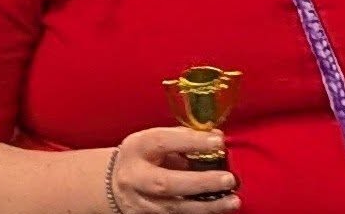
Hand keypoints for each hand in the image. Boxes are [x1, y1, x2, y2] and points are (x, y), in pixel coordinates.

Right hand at [108, 127, 240, 212]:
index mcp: (138, 148)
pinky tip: (217, 210)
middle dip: (201, 183)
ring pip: (173, 208)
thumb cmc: (143, 156)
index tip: (219, 141)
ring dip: (206, 206)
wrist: (112, 183)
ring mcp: (138, 202)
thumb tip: (217, 137)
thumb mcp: (155, 139)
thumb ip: (184, 137)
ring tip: (232, 202)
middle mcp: (135, 177)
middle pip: (166, 183)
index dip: (192, 142)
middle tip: (229, 180)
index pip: (164, 142)